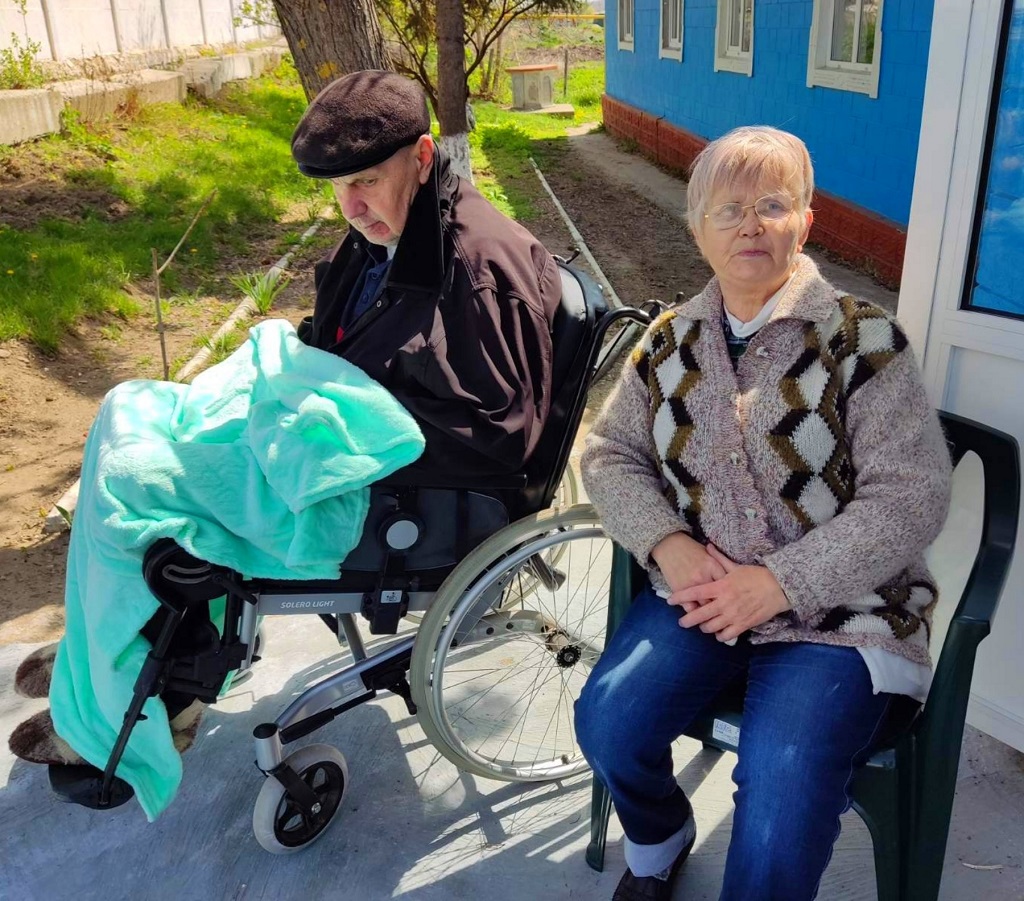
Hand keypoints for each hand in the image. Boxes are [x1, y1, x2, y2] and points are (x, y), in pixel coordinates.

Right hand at [650, 532, 726, 612]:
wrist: (669, 545)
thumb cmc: (692, 550)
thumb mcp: (710, 556)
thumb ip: (722, 569)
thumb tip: (733, 585)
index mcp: (713, 567)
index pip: (728, 587)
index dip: (732, 596)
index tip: (734, 602)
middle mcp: (703, 577)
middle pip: (718, 600)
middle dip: (722, 609)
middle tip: (725, 613)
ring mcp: (691, 585)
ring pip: (704, 607)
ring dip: (708, 615)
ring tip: (711, 618)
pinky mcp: (679, 590)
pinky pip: (689, 607)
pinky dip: (694, 612)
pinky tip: (697, 614)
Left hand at [668, 544, 790, 641]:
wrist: (779, 588)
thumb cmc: (757, 575)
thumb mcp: (735, 566)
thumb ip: (719, 558)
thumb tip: (707, 545)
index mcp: (720, 587)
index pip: (694, 593)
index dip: (679, 598)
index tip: (670, 601)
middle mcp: (724, 602)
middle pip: (698, 615)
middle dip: (687, 620)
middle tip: (683, 622)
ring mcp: (733, 615)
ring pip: (710, 628)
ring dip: (704, 627)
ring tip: (703, 625)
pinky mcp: (743, 625)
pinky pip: (726, 635)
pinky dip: (720, 635)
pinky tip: (719, 632)